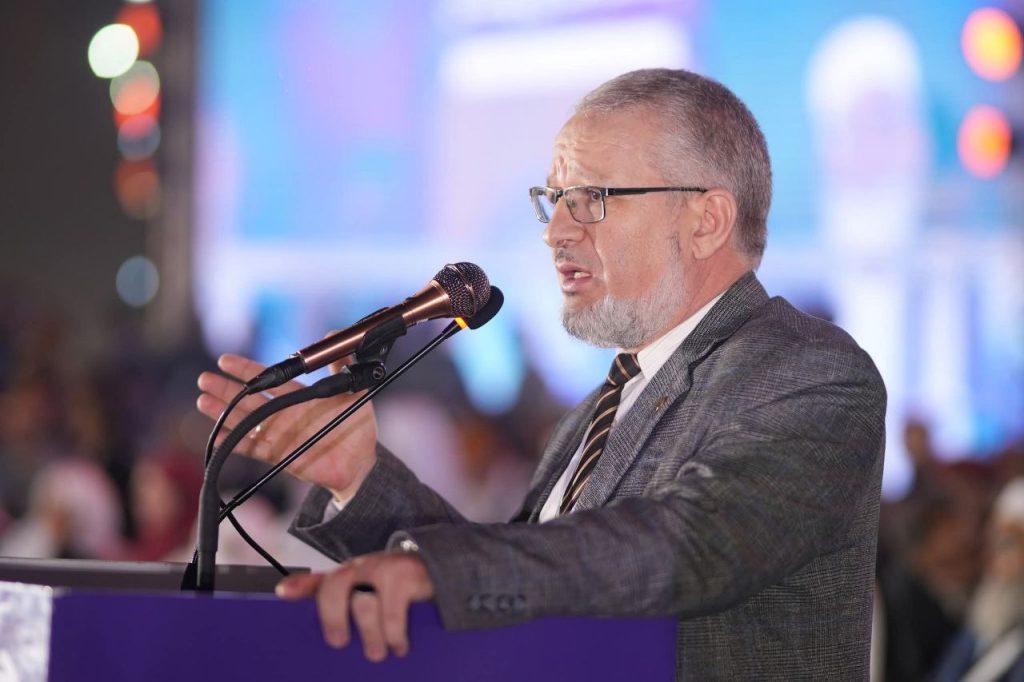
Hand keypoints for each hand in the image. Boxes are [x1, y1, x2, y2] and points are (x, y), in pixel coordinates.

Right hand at [196, 353, 378, 499]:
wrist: (360, 462)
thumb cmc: (357, 428)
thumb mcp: (353, 392)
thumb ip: (341, 365)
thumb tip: (334, 334)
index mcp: (298, 397)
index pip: (267, 379)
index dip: (246, 369)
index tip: (225, 360)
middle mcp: (284, 413)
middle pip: (249, 399)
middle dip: (226, 388)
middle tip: (204, 378)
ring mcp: (279, 434)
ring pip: (245, 421)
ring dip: (224, 412)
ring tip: (203, 401)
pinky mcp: (279, 455)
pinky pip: (252, 448)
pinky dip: (235, 443)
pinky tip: (218, 436)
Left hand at [276, 551, 434, 660]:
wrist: (436, 568)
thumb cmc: (390, 585)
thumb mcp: (361, 586)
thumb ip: (325, 589)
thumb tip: (283, 591)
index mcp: (348, 572)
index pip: (322, 580)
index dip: (301, 586)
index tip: (282, 595)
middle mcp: (363, 566)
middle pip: (337, 587)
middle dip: (334, 618)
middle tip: (338, 643)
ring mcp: (385, 568)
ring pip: (365, 604)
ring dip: (371, 634)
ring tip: (378, 654)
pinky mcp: (407, 577)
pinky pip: (393, 613)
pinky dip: (395, 636)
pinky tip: (399, 647)